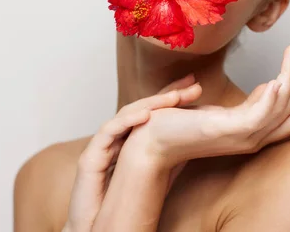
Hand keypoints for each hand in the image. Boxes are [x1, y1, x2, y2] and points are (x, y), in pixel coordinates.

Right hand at [63, 75, 201, 231]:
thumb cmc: (125, 206)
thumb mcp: (158, 176)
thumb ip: (172, 156)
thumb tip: (199, 140)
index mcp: (131, 140)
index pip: (155, 112)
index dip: (174, 97)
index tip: (196, 87)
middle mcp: (117, 138)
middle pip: (144, 108)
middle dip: (168, 94)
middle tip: (192, 83)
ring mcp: (102, 146)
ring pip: (127, 115)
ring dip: (152, 104)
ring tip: (175, 98)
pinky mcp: (90, 158)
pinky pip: (109, 132)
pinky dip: (127, 121)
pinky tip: (146, 116)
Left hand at [121, 45, 289, 169]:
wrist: (151, 144)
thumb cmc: (179, 125)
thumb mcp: (216, 109)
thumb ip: (243, 101)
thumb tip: (261, 83)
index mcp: (252, 128)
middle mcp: (254, 135)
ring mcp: (243, 136)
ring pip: (280, 105)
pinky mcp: (228, 132)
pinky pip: (257, 115)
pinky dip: (270, 98)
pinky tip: (278, 79)